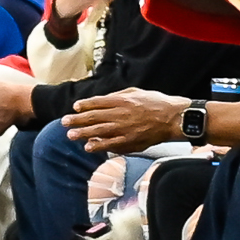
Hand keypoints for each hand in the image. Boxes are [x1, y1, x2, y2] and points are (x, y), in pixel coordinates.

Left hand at [65, 88, 187, 153]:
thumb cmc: (158, 103)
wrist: (174, 117)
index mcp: (123, 100)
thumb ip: (121, 95)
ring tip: (70, 135)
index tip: (75, 107)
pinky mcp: (130, 140)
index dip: (85, 105)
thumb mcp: (138, 92)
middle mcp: (121, 113)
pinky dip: (98, 145)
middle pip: (94, 116)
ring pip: (99, 131)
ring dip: (83, 133)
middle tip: (65, 122)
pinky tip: (88, 147)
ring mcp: (124, 128)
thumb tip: (105, 99)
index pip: (98, 102)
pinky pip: (111, 144)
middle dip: (77, 119)